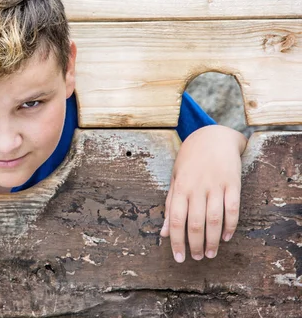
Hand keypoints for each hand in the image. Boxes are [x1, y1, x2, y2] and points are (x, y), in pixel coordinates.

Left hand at [160, 125, 246, 262]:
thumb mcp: (175, 180)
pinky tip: (227, 237)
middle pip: (195, 223)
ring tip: (211, 253)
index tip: (179, 257)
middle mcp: (197, 188)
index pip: (176, 220)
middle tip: (198, 258)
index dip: (176, 241)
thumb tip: (164, 233)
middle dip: (196, 244)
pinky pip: (233, 208)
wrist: (212, 137)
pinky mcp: (233, 183)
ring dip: (213, 240)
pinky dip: (230, 225)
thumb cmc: (190, 161)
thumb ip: (170, 206)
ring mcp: (216, 185)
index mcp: (180, 188)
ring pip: (214, 219)